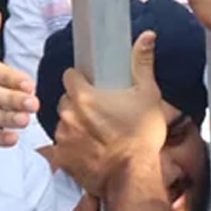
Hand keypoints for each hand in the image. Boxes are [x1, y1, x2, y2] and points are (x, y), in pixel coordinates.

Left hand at [51, 32, 166, 195]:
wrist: (133, 174)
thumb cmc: (141, 135)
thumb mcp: (148, 94)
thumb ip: (142, 64)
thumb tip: (147, 36)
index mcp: (84, 96)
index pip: (70, 77)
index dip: (81, 80)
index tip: (93, 86)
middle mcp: (67, 114)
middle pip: (66, 101)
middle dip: (79, 105)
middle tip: (101, 114)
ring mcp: (62, 137)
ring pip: (64, 124)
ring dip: (76, 127)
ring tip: (98, 136)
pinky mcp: (62, 158)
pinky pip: (63, 148)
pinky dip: (74, 149)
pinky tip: (93, 152)